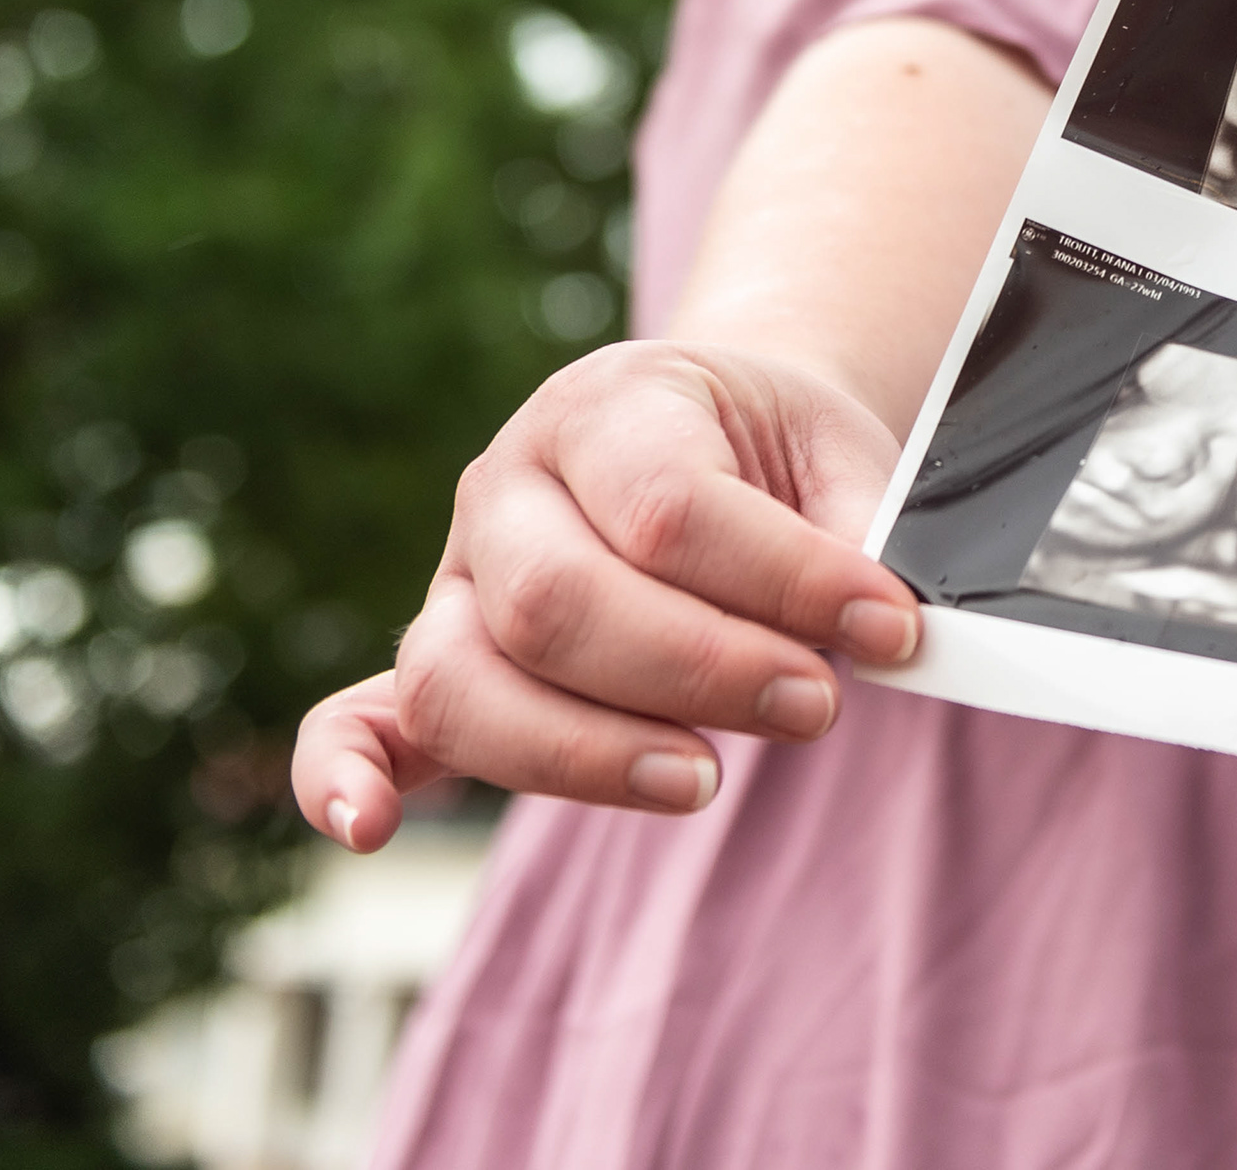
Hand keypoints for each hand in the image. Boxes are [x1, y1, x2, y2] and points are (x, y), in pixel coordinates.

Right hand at [292, 340, 920, 852]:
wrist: (715, 428)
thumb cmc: (777, 451)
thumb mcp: (835, 449)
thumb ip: (857, 527)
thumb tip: (889, 621)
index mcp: (607, 407)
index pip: (669, 508)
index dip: (787, 581)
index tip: (891, 628)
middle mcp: (507, 489)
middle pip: (558, 603)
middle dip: (698, 673)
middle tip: (817, 707)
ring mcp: (456, 581)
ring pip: (467, 681)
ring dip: (586, 751)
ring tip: (705, 780)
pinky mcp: (439, 662)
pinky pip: (357, 722)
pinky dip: (345, 776)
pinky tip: (375, 828)